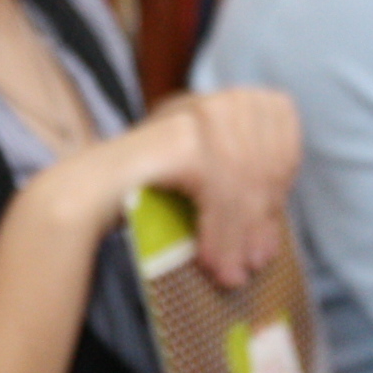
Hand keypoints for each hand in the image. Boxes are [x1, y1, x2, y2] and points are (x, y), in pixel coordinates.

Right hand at [121, 88, 300, 288]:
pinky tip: (212, 261)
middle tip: (253, 264)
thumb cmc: (147, 187)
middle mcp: (217, 99)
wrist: (87, 188)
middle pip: (264, 162)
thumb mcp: (207, 181)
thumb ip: (241, 190)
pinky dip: (219, 235)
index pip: (283, 123)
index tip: (272, 214)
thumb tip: (268, 244)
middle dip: (259, 220)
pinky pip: (219, 196)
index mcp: (230, 98)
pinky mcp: (186, 140)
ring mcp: (201, 115)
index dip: (284, 171)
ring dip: (238, 238)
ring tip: (231, 274)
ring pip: (242, 187)